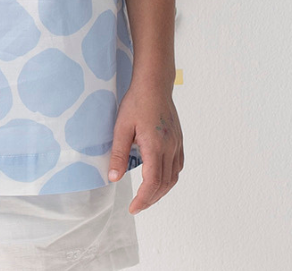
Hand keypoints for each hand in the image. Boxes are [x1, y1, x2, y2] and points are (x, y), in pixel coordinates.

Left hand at [107, 84, 182, 213]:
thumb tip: (113, 178)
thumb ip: (118, 153)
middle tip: (137, 206)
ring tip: (146, 197)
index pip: (152, 182)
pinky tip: (159, 179)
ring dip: (161, 191)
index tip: (133, 208)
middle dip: (151, 199)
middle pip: (164, 184)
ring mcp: (177, 144)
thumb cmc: (137, 102)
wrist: (154, 84)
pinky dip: (169, 178)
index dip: (143, 199)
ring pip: (173, 177)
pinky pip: (177, 166)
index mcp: (155, 146)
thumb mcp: (122, 127)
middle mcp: (170, 148)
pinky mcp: (179, 140)